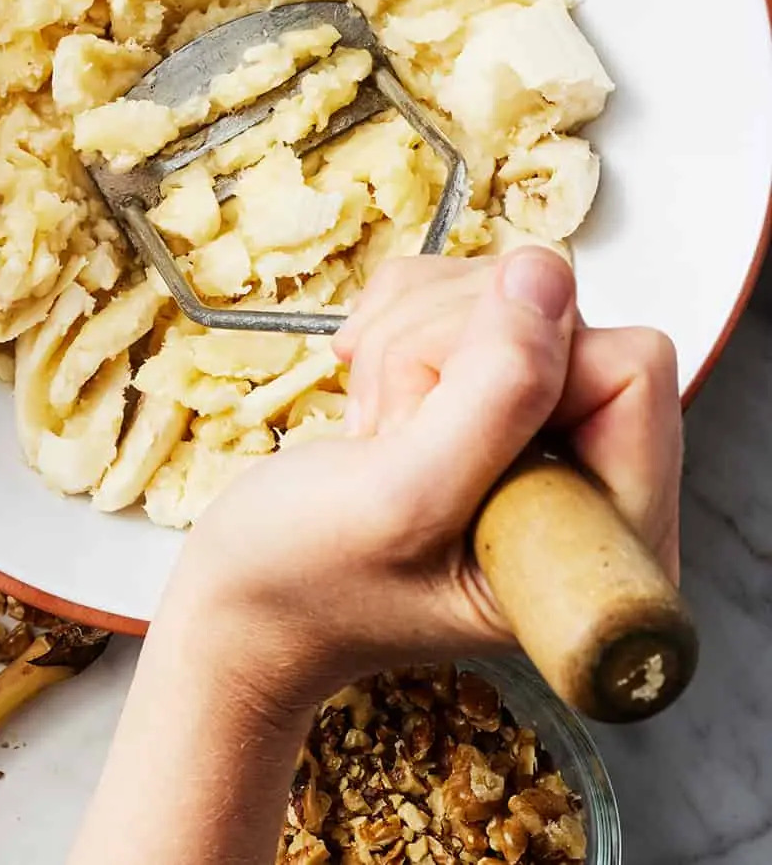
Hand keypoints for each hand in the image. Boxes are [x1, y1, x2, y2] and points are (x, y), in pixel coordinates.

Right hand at [69, 249, 683, 864]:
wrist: (244, 599)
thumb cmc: (305, 581)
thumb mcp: (400, 497)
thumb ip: (494, 389)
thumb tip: (547, 273)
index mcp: (617, 536)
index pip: (627, 366)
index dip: (518, 369)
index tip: (433, 433)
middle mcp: (602, 477)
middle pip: (565, 317)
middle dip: (450, 352)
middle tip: (393, 436)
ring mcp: (550, 427)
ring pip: (512, 292)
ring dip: (415, 338)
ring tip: (380, 429)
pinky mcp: (498, 388)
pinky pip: (468, 285)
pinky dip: (401, 319)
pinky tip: (374, 391)